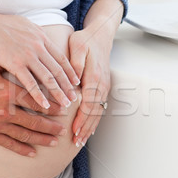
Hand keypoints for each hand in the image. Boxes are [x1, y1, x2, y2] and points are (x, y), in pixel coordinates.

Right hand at [0, 10, 79, 108]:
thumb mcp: (23, 25)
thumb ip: (34, 34)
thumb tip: (40, 38)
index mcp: (41, 37)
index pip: (60, 57)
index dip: (70, 71)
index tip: (76, 82)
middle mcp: (38, 46)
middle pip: (58, 70)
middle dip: (68, 85)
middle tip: (74, 98)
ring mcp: (28, 55)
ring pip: (48, 78)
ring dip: (58, 93)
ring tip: (65, 105)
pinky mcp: (15, 64)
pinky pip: (30, 83)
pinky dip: (39, 96)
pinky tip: (45, 105)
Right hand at [0, 57, 66, 156]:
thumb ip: (7, 64)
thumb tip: (22, 58)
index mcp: (7, 92)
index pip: (36, 100)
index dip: (52, 105)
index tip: (63, 108)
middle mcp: (5, 110)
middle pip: (34, 120)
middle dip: (51, 126)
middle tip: (63, 129)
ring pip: (25, 134)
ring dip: (41, 138)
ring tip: (54, 141)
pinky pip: (8, 143)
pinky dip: (21, 148)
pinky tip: (32, 152)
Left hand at [68, 28, 112, 146]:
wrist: (101, 35)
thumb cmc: (86, 40)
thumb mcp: (77, 46)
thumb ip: (76, 64)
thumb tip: (73, 80)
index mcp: (94, 76)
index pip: (89, 103)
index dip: (82, 118)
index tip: (74, 130)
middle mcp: (102, 84)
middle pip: (95, 112)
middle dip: (85, 128)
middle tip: (76, 142)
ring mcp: (104, 87)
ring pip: (98, 112)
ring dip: (90, 128)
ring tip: (80, 141)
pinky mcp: (102, 88)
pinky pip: (99, 108)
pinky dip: (93, 120)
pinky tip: (87, 130)